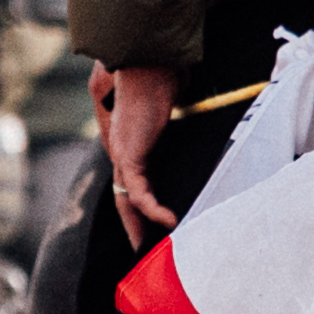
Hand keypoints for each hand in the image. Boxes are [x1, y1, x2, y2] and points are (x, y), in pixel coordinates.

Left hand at [94, 63, 181, 241]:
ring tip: (150, 247)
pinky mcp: (129, 155)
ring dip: (138, 225)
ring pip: (127, 200)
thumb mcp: (169, 104)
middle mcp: (122, 151)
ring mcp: (122, 154)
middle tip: (143, 249)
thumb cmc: (160, 77)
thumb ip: (173, 116)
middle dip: (133, 224)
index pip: (131, 180)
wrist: (147, 64)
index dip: (139, 203)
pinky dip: (153, 208)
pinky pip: (140, 192)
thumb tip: (191, 112)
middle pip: (124, 197)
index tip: (152, 222)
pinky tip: (170, 221)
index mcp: (130, 142)